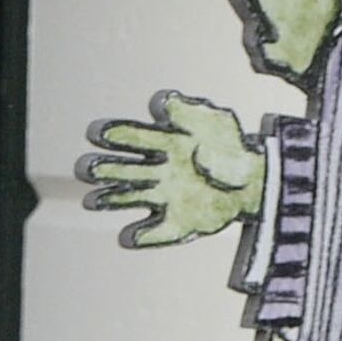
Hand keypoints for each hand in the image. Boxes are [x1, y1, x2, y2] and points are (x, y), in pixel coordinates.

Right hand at [76, 91, 267, 247]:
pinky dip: (140, 236)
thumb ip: (190, 111)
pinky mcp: (177, 223)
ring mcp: (165, 197)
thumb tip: (162, 103)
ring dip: (109, 199)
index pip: (133, 136)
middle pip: (124, 168)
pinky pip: (154, 232)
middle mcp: (159, 170)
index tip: (99, 133)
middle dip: (102, 168)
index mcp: (165, 142)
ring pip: (130, 198)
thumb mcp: (216, 120)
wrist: (256, 181)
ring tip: (91, 201)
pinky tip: (129, 236)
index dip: (115, 134)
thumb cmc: (233, 146)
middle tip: (85, 169)